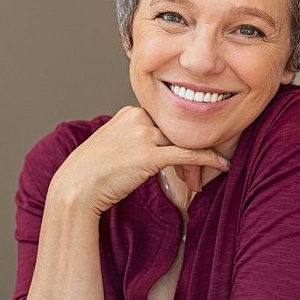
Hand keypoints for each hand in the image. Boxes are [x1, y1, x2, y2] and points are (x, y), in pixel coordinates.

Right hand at [48, 106, 228, 214]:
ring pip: (185, 140)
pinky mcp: (150, 155)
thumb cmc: (93, 171)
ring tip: (218, 164)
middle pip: (179, 128)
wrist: (76, 187)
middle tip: (210, 161)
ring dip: (203, 155)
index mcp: (131, 112)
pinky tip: (222, 165)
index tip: (193, 151)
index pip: (168, 119)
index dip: (181, 137)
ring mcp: (144, 135)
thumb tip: (157, 147)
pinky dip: (208, 159)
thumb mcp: (114, 144)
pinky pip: (188, 154)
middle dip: (195, 145)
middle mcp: (138, 118)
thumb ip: (136, 138)